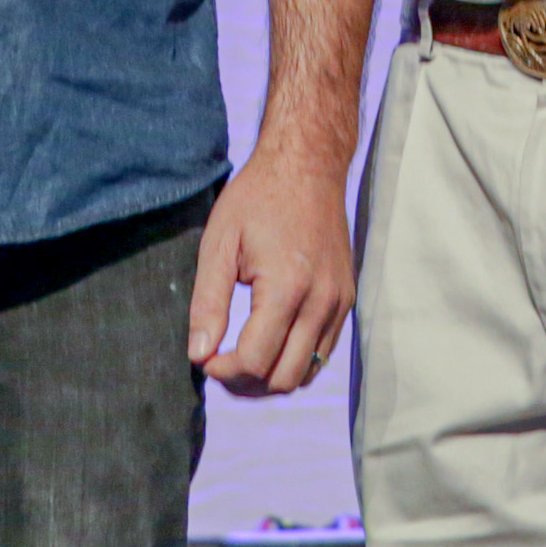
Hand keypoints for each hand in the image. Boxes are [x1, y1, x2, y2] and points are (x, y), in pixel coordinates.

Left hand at [186, 145, 355, 394]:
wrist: (307, 164)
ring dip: (271, 377)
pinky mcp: (346, 298)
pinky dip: (295, 359)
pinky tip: (269, 342)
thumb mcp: (220, 243)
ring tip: (241, 358)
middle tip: (219, 363)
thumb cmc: (258, 197)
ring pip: (308, 371)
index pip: (256, 361)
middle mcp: (321, 300)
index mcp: (287, 287)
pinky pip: (324, 350)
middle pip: (284, 378)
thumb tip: (199, 353)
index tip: (204, 358)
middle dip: (246, 382)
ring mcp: (339, 301)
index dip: (223, 370)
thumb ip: (208, 303)